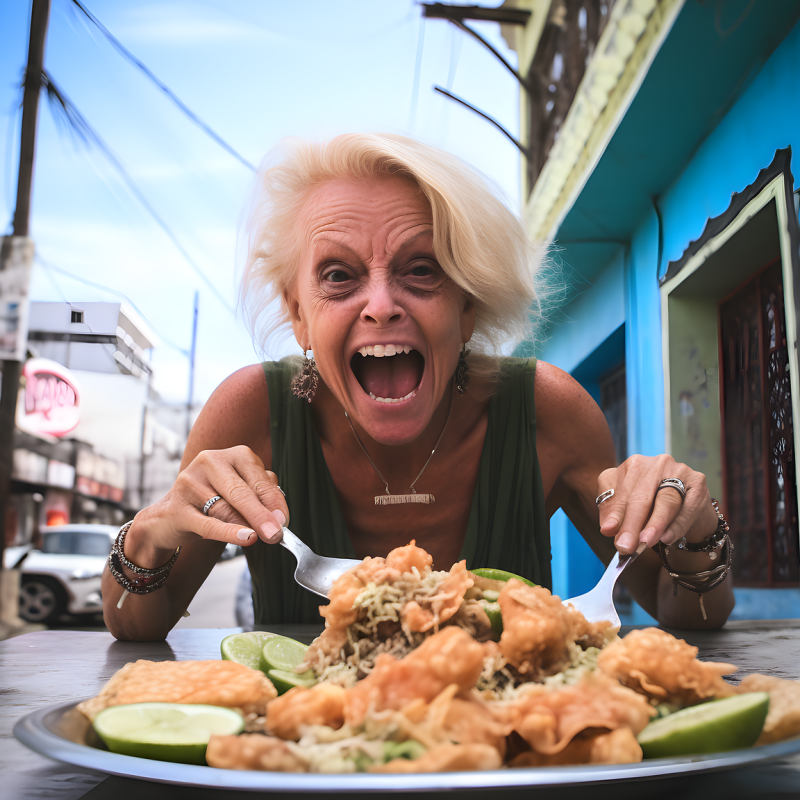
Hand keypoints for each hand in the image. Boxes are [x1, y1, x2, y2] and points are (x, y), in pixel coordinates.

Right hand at [128, 445, 289, 560]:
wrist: (169, 519)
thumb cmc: (213, 503)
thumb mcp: (240, 494)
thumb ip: (260, 497)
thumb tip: (278, 516)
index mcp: (231, 455)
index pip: (258, 478)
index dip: (273, 501)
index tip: (284, 520)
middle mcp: (209, 461)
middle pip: (241, 491)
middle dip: (262, 515)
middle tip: (277, 533)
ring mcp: (189, 482)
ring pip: (225, 509)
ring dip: (246, 526)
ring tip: (261, 537)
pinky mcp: (176, 507)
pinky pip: (209, 523)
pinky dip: (229, 533)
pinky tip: (246, 538)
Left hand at [597, 454, 718, 554]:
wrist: (688, 508)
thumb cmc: (652, 506)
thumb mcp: (628, 508)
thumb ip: (615, 514)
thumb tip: (607, 528)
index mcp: (633, 466)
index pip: (620, 492)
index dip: (615, 513)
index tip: (608, 532)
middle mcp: (655, 464)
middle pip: (641, 497)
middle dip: (632, 524)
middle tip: (626, 546)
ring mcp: (679, 470)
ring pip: (665, 501)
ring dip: (655, 524)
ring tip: (646, 542)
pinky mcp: (698, 482)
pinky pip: (688, 507)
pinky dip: (677, 525)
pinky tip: (667, 538)